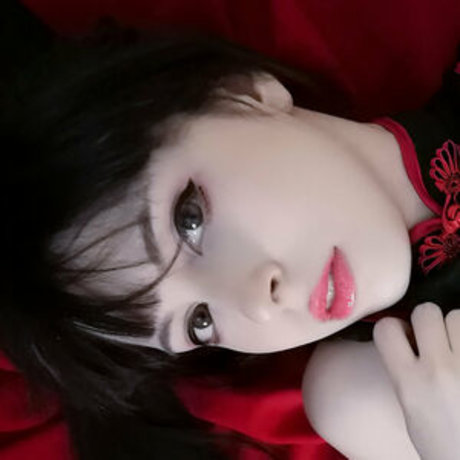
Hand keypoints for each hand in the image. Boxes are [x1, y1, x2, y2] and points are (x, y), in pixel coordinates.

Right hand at [373, 303, 459, 459]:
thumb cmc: (444, 444)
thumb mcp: (411, 409)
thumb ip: (405, 371)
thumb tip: (408, 337)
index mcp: (411, 383)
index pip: (387, 328)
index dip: (394, 328)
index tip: (402, 336)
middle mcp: (440, 370)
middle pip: (426, 312)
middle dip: (429, 322)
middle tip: (435, 340)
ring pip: (458, 316)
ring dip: (456, 328)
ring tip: (458, 350)